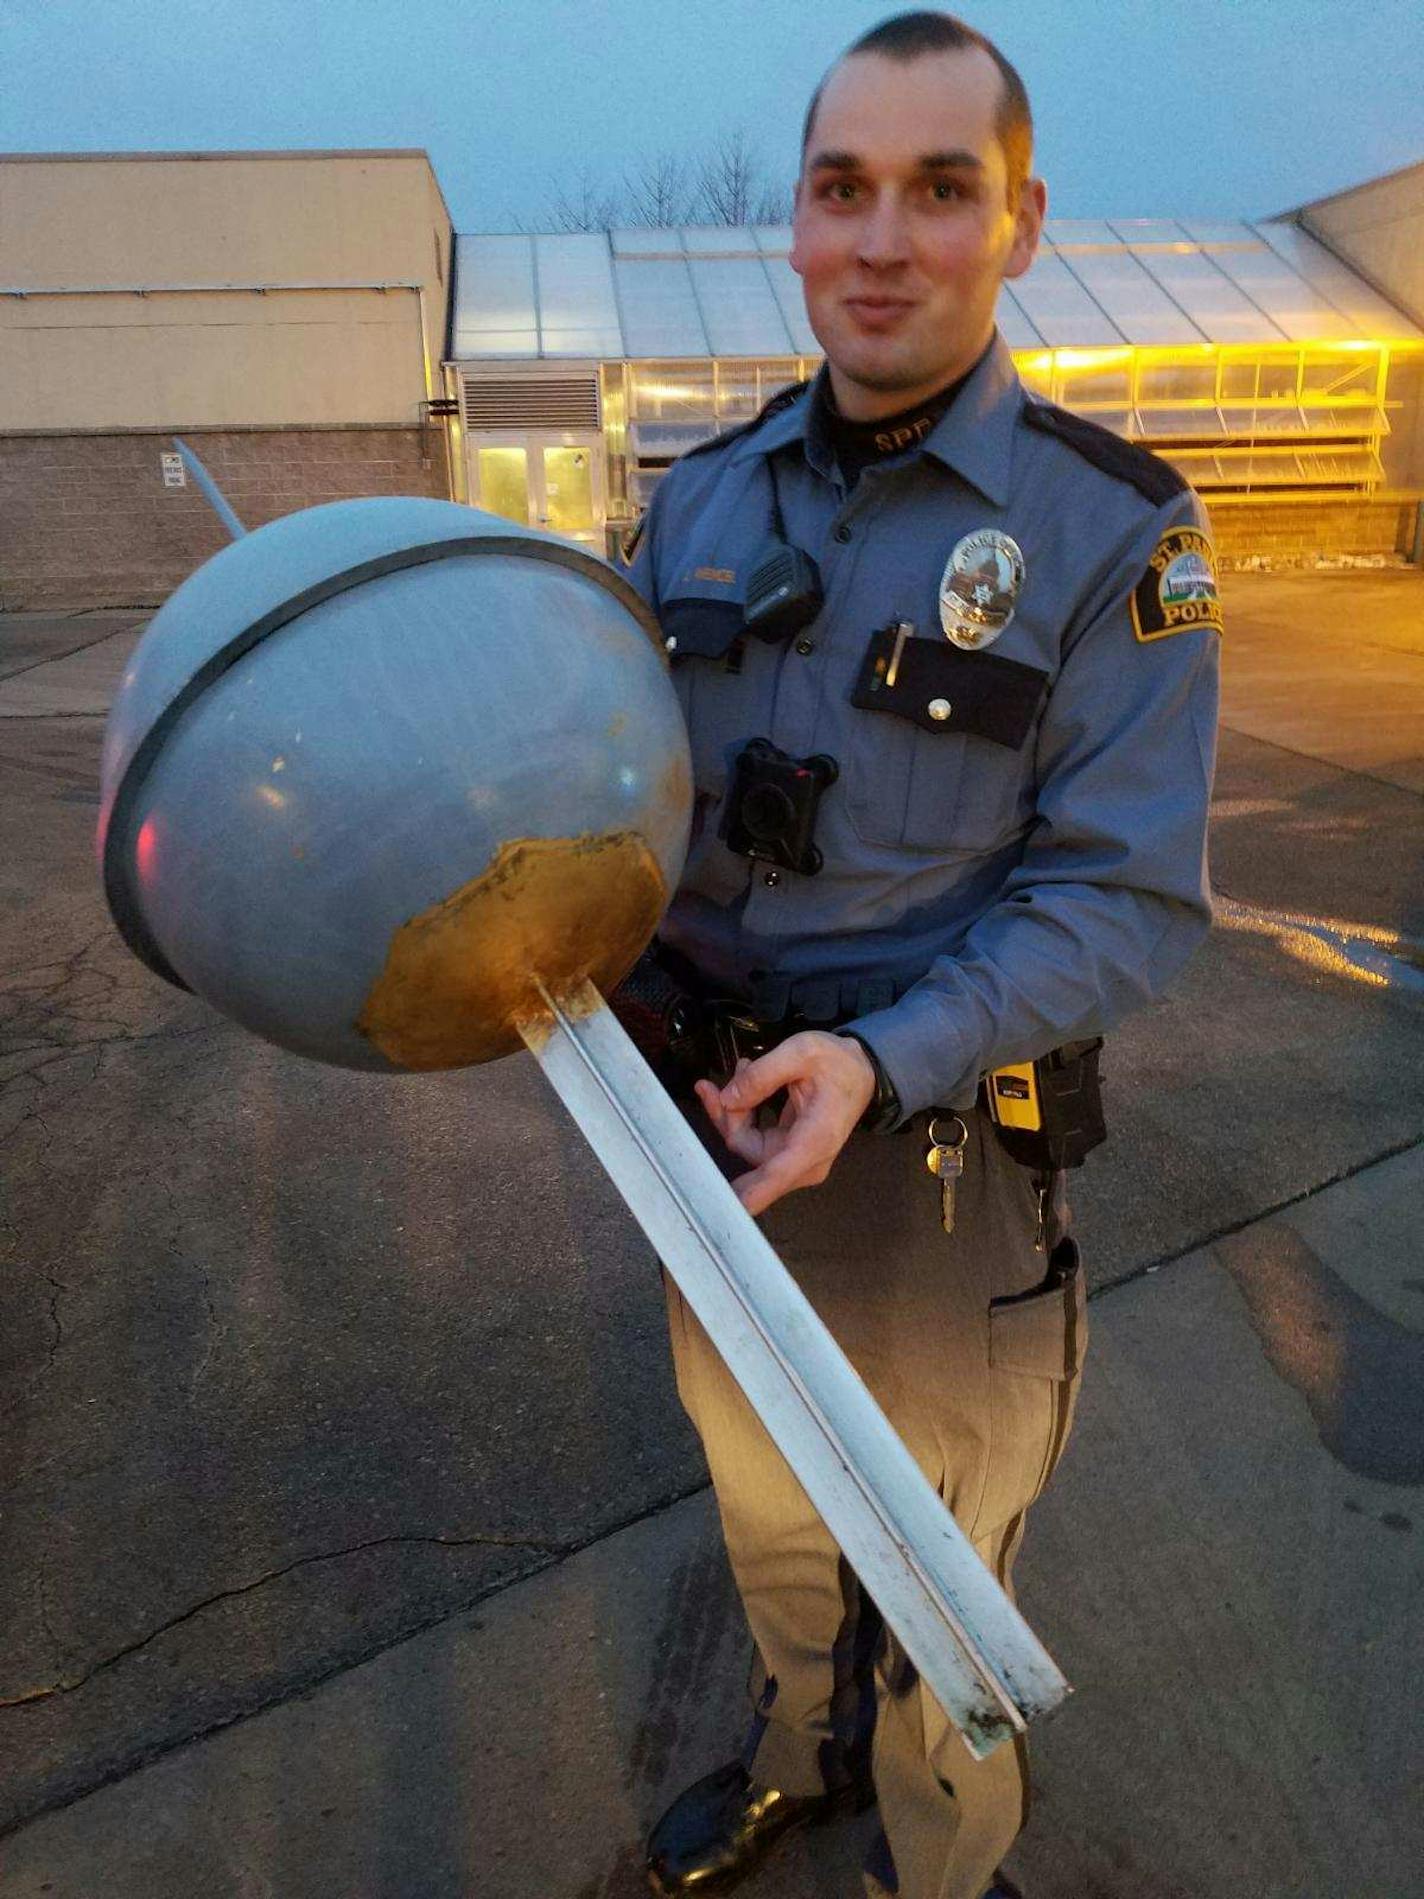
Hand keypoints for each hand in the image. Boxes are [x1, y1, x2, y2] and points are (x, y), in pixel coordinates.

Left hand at [694, 1031, 877, 1215]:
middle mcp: (805, 1159)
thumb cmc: (839, 1063)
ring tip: (743, 1070)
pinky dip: (740, 1113)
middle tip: (733, 1075)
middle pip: (748, 1149)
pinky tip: (741, 1085)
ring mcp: (794, 1159)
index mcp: (815, 1140)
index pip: (778, 1175)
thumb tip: (728, 1099)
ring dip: (733, 1109)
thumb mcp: (803, 1051)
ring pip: (744, 1144)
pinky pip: (751, 1139)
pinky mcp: (785, 1153)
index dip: (752, 1193)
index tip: (730, 1207)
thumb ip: (763, 1074)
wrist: (861, 1071)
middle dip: (730, 1114)